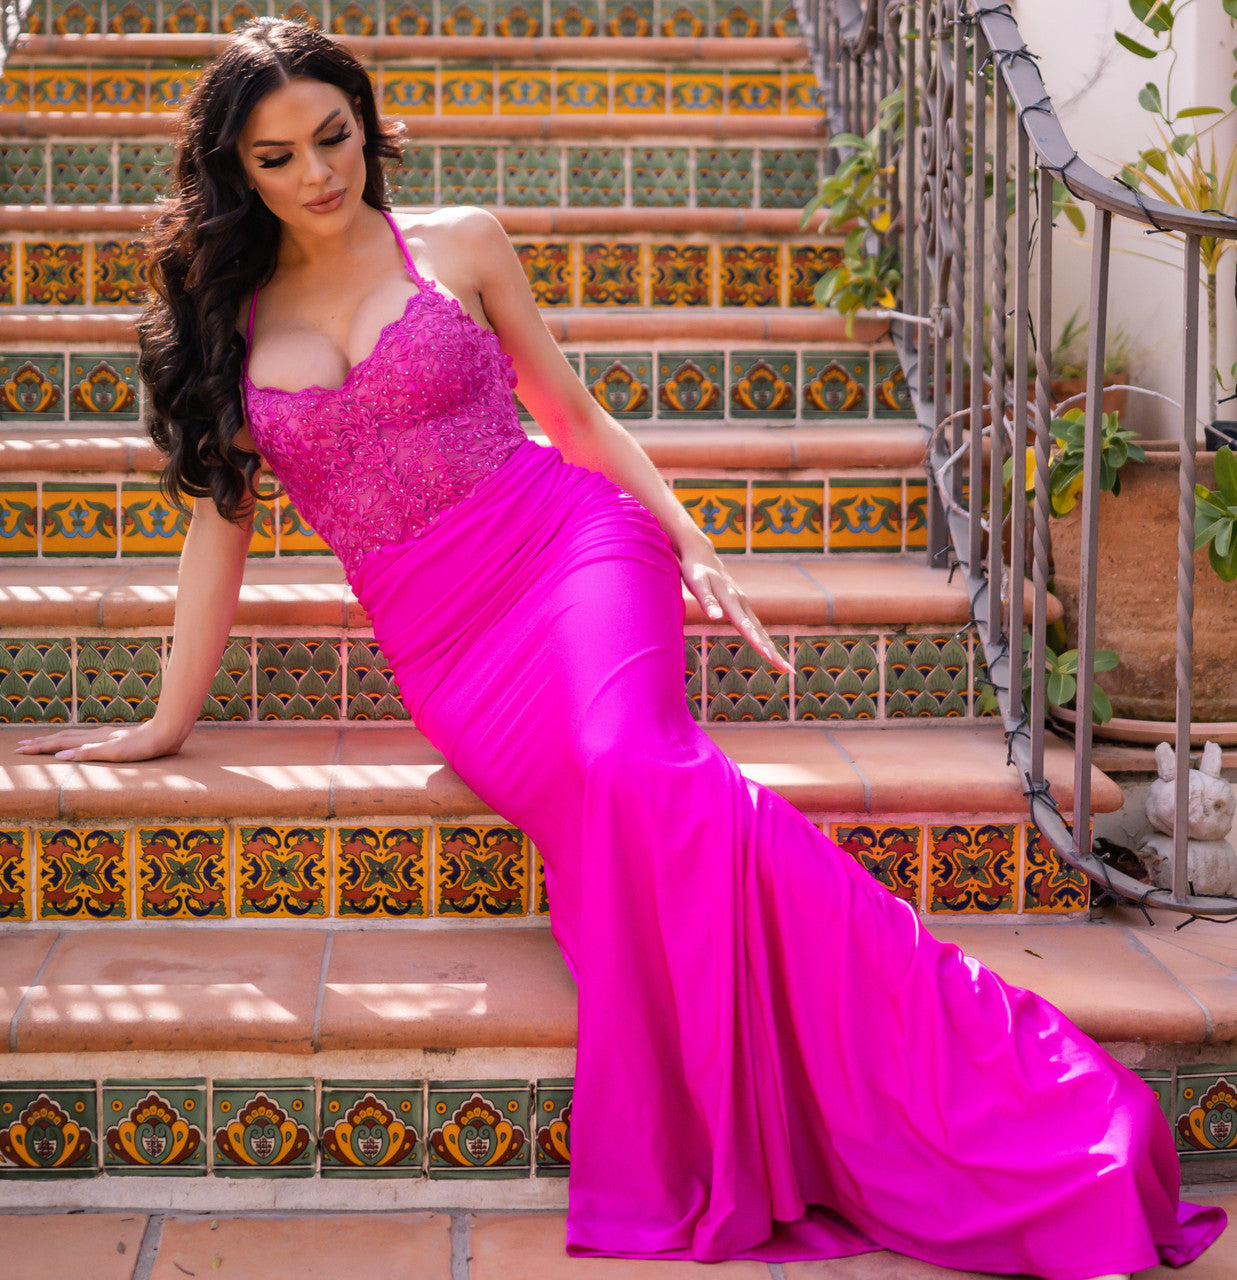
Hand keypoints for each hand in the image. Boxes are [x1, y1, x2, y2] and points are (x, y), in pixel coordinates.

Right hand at [14, 720, 182, 763]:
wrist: (164, 734)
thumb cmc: (141, 746)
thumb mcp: (113, 752)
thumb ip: (87, 752)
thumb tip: (59, 755)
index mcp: (92, 740)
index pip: (59, 743)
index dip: (40, 747)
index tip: (20, 749)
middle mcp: (95, 736)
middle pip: (62, 738)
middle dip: (41, 742)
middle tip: (21, 745)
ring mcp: (104, 736)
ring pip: (73, 737)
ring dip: (55, 740)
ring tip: (42, 741)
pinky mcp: (114, 738)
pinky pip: (86, 739)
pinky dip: (73, 740)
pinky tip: (77, 742)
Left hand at [678, 543, 795, 676]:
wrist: (701, 553)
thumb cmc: (696, 569)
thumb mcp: (697, 583)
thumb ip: (707, 601)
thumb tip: (715, 617)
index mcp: (732, 601)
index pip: (747, 627)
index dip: (759, 643)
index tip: (770, 658)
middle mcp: (742, 603)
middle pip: (760, 632)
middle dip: (774, 652)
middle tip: (787, 670)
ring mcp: (742, 604)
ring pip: (760, 630)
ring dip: (772, 648)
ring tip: (783, 667)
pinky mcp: (740, 605)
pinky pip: (754, 626)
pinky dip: (763, 639)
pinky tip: (768, 648)